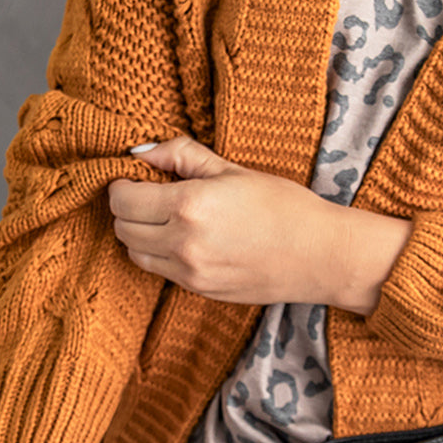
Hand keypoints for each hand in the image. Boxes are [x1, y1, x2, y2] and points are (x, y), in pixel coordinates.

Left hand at [108, 137, 411, 313]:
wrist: (320, 255)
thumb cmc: (283, 206)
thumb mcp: (232, 169)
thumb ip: (181, 155)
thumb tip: (142, 152)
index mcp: (189, 204)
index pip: (122, 199)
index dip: (122, 185)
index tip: (137, 179)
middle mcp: (182, 242)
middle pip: (122, 227)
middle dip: (128, 209)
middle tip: (150, 196)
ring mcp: (189, 272)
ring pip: (134, 253)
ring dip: (140, 234)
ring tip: (167, 219)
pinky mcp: (198, 291)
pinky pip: (159, 271)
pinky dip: (160, 255)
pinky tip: (187, 240)